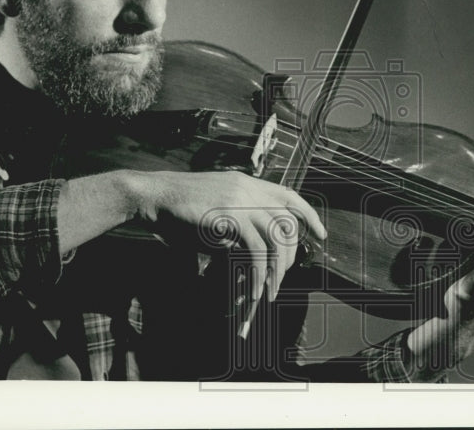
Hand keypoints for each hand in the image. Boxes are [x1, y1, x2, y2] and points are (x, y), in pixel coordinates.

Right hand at [124, 170, 326, 302]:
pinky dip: (260, 271)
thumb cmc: (179, 207)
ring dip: (278, 268)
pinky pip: (257, 249)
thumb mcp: (216, 208)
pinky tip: (256, 286)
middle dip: (291, 253)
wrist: (153, 195)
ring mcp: (240, 201)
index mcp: (248, 183)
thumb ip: (238, 222)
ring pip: (277, 236)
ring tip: (271, 290)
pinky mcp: (230, 217)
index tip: (320, 234)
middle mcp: (249, 188)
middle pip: (288, 221)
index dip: (309, 215)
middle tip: (284, 276)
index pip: (290, 195)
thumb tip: (254, 250)